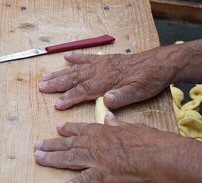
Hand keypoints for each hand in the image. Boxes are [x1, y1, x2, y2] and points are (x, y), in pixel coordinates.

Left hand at [33, 114, 182, 182]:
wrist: (156, 154)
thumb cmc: (148, 139)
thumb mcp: (131, 126)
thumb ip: (116, 123)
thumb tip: (109, 116)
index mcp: (101, 131)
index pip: (80, 129)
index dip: (67, 129)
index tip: (57, 128)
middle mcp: (94, 143)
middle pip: (68, 144)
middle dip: (51, 145)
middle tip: (37, 146)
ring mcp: (96, 158)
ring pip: (69, 158)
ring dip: (52, 159)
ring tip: (38, 159)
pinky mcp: (102, 174)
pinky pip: (84, 181)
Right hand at [38, 49, 177, 109]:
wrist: (160, 63)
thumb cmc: (149, 80)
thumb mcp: (139, 92)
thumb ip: (121, 97)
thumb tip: (105, 101)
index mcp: (107, 82)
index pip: (83, 91)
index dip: (69, 98)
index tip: (57, 105)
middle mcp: (101, 71)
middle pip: (75, 78)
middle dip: (57, 84)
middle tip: (42, 87)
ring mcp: (102, 64)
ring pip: (77, 69)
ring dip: (61, 73)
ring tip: (46, 76)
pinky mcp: (106, 60)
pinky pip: (88, 58)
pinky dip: (76, 58)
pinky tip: (66, 57)